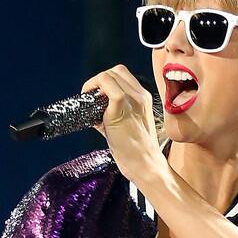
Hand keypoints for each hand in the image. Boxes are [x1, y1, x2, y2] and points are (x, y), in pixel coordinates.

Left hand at [80, 64, 163, 184]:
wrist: (146, 165)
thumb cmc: (137, 150)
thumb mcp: (129, 124)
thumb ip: (114, 111)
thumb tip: (94, 106)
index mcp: (143, 97)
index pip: (121, 74)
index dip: (105, 81)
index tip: (96, 95)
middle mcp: (140, 95)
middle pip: (115, 71)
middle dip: (98, 81)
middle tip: (91, 98)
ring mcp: (133, 101)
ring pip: (109, 75)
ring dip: (95, 85)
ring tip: (91, 103)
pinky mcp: (122, 110)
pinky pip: (108, 88)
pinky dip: (95, 91)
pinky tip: (93, 107)